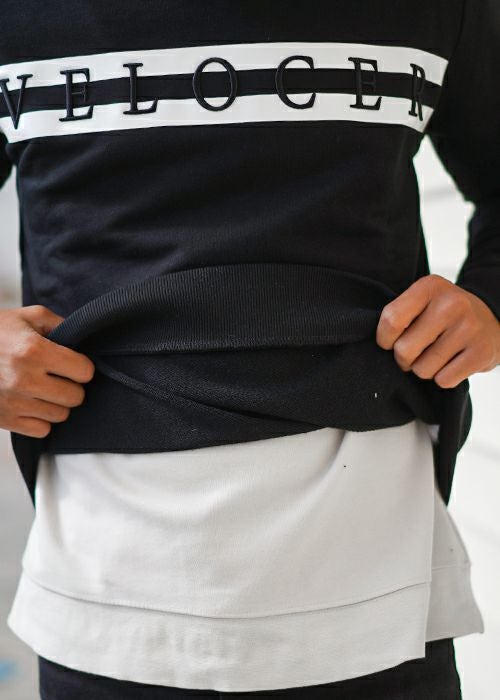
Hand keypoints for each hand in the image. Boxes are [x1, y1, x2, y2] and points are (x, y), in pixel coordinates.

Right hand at [0, 305, 94, 437]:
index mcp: (33, 350)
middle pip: (75, 396)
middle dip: (72, 386)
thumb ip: (61, 325)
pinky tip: (32, 403)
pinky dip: (41, 419)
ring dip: (57, 403)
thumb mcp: (28, 316)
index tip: (73, 363)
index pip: (84, 371)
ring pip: (61, 415)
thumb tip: (84, 340)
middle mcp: (24, 378)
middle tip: (59, 377)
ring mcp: (13, 402)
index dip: (82, 366)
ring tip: (43, 388)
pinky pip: (42, 430)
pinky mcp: (4, 419)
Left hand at [376, 274, 499, 387]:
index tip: (390, 342)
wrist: (493, 319)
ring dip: (424, 369)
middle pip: (404, 350)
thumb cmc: (446, 314)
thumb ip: (400, 315)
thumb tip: (374, 343)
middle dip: (404, 359)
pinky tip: (452, 363)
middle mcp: (451, 304)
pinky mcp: (481, 352)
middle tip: (415, 353)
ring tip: (436, 356)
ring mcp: (469, 328)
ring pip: (423, 369)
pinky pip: (444, 380)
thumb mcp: (423, 301)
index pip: (391, 320)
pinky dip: (443, 378)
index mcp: (429, 287)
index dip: (384, 340)